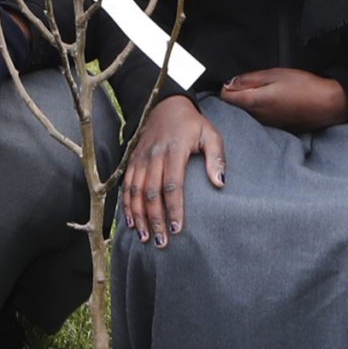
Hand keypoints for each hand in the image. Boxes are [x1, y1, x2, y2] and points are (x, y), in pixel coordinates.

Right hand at [120, 95, 224, 245]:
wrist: (165, 106)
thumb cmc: (192, 125)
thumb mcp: (210, 134)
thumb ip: (216, 157)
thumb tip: (220, 183)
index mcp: (174, 151)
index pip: (173, 184)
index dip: (174, 208)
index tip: (178, 228)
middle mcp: (154, 156)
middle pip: (152, 193)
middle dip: (156, 219)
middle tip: (161, 242)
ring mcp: (140, 159)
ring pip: (136, 192)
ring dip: (139, 216)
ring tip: (145, 237)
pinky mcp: (132, 161)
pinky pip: (126, 185)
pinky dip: (127, 205)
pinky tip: (130, 222)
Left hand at [218, 67, 347, 132]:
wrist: (328, 104)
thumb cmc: (304, 86)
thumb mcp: (275, 75)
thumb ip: (249, 79)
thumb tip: (228, 83)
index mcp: (254, 102)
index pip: (225, 98)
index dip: (227, 86)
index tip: (236, 80)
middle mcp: (257, 117)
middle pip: (235, 106)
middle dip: (237, 95)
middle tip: (251, 83)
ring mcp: (267, 124)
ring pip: (247, 113)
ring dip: (250, 103)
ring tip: (265, 91)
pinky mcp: (276, 127)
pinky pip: (260, 118)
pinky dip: (261, 110)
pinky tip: (274, 101)